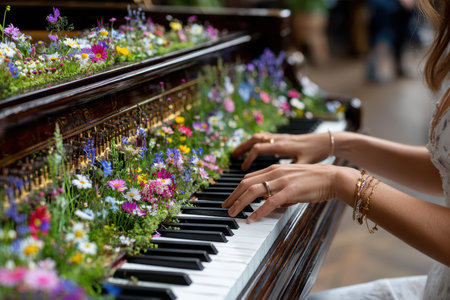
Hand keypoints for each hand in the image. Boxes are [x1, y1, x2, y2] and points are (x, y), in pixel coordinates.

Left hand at [222, 164, 338, 221]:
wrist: (333, 178)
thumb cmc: (313, 181)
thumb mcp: (291, 181)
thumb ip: (278, 189)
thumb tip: (268, 203)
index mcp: (274, 169)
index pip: (248, 178)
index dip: (236, 189)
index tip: (229, 199)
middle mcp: (275, 172)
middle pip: (247, 183)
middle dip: (233, 196)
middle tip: (225, 207)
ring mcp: (282, 180)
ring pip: (254, 191)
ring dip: (240, 203)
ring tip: (233, 213)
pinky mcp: (291, 190)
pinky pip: (270, 202)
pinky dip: (258, 211)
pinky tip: (251, 218)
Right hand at [231, 131, 332, 169]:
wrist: (328, 141)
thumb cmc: (317, 153)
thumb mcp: (304, 166)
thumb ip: (289, 176)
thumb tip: (274, 192)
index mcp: (282, 146)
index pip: (259, 149)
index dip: (248, 158)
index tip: (242, 169)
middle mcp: (279, 140)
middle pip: (254, 142)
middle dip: (241, 150)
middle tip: (232, 159)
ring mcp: (280, 137)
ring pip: (257, 138)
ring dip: (245, 145)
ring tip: (235, 153)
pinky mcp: (282, 138)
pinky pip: (264, 138)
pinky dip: (254, 143)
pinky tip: (250, 150)